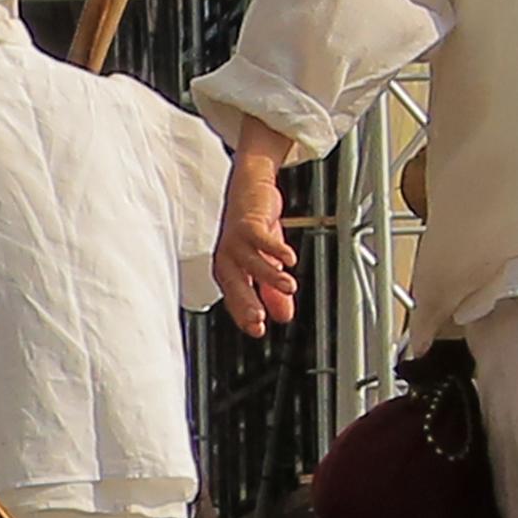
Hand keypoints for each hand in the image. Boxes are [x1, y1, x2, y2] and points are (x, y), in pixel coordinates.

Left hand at [217, 134, 304, 331]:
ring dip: (268, 275)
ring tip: (289, 287)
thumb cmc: (253, 226)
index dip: (244, 315)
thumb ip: (272, 291)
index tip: (257, 330)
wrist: (249, 186)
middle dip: (246, 303)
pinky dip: (274, 248)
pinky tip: (289, 258)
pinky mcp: (247, 221)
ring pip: (248, 261)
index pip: (233, 299)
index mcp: (229, 270)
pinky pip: (259, 237)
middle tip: (260, 320)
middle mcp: (228, 256)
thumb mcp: (265, 262)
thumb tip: (283, 316)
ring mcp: (235, 239)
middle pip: (233, 284)